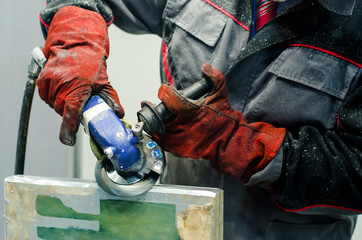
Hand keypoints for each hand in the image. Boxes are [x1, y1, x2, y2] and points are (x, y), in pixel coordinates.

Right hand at [36, 6, 123, 145]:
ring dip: (60, 103)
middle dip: (69, 111)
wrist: (78, 42)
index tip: (69, 140)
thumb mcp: (105, 82)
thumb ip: (111, 100)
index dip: (69, 130)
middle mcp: (63, 86)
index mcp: (79, 89)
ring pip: (52, 104)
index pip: (71, 115)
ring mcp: (51, 81)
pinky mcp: (43, 78)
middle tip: (76, 104)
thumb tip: (118, 114)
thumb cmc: (92, 62)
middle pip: (62, 111)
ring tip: (70, 93)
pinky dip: (51, 96)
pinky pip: (45, 95)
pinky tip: (61, 88)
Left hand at [153, 63, 285, 181]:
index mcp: (191, 111)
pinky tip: (166, 130)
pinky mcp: (181, 150)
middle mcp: (184, 126)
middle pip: (160, 117)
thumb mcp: (221, 95)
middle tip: (155, 106)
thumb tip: (206, 67)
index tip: (164, 91)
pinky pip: (165, 143)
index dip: (165, 92)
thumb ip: (214, 78)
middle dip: (158, 111)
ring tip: (161, 118)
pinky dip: (163, 136)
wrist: (230, 141)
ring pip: (161, 131)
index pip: (170, 99)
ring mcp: (182, 140)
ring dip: (159, 124)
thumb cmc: (225, 119)